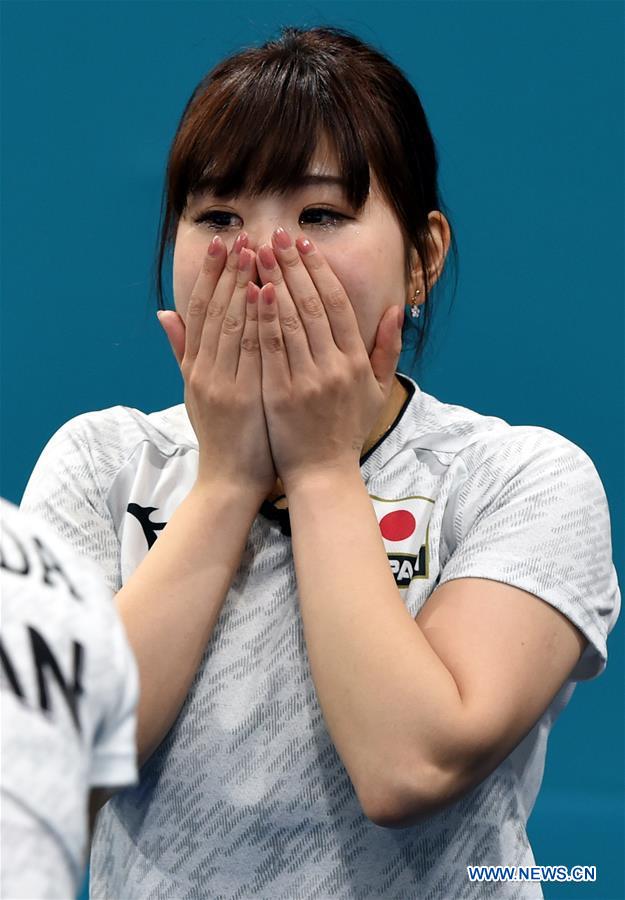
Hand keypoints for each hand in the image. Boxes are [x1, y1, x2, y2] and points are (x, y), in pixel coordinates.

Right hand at [157, 233, 276, 497]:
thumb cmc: (223, 434)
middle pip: (215, 311)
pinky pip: (252, 351)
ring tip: (254, 251)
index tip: (222, 244)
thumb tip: (163, 314)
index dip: (210, 275)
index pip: (201, 311)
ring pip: (231, 324)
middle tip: (240, 235)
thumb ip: (183, 352)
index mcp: (195, 368)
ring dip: (242, 285)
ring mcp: (224, 383)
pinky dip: (256, 320)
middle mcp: (205, 371)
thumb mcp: (196, 391)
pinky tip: (265, 293)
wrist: (231, 480)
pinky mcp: (244, 397)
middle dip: (228, 271)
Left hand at [254, 228, 402, 491]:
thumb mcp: (377, 391)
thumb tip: (398, 309)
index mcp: (356, 362)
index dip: (319, 270)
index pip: (336, 304)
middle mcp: (334, 366)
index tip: (302, 244)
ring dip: (272, 281)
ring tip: (255, 253)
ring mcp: (307, 380)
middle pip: (311, 304)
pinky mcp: (281, 394)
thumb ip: (387, 349)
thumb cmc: (346, 431)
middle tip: (273, 236)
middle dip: (290, 266)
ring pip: (289, 320)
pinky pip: (270, 348)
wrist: (322, 473)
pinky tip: (250, 292)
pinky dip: (261, 318)